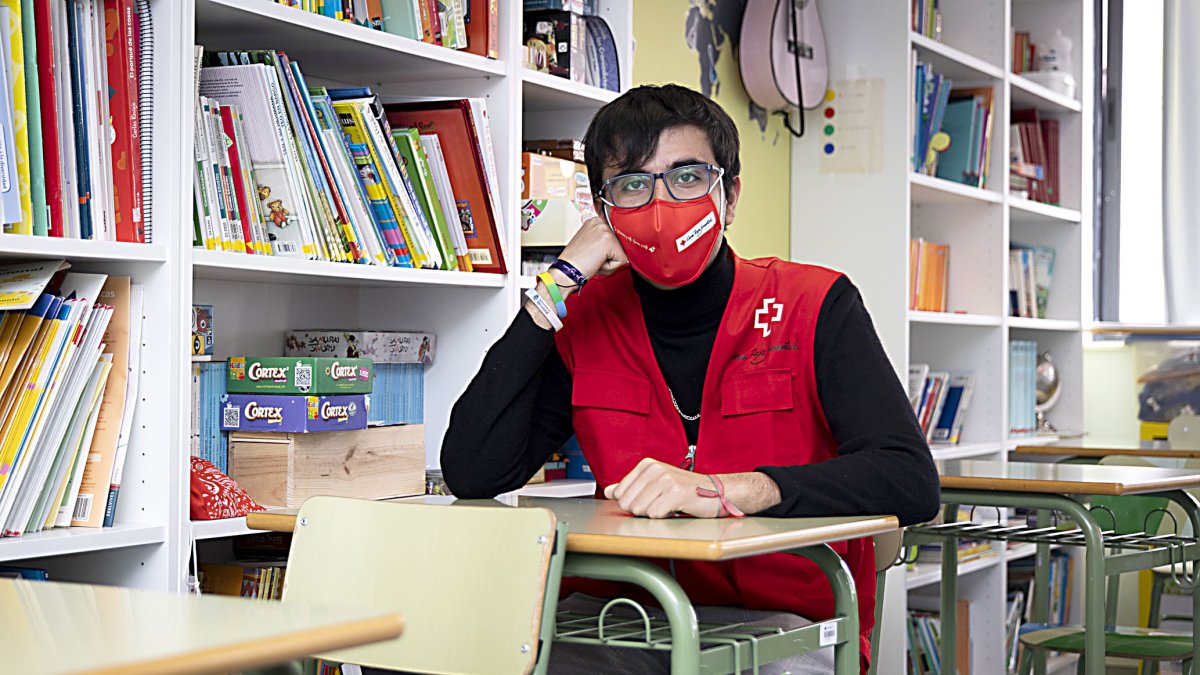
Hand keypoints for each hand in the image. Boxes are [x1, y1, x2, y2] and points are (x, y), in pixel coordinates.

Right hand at [558, 216, 627, 280]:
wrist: (566, 271)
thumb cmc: (575, 261)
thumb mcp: (588, 243)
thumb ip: (601, 240)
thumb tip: (618, 244)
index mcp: (595, 221)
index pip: (615, 237)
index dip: (606, 250)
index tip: (593, 253)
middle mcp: (600, 222)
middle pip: (619, 245)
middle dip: (608, 256)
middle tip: (592, 258)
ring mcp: (605, 230)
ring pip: (621, 253)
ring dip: (609, 262)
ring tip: (594, 260)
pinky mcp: (609, 241)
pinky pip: (622, 261)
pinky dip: (611, 267)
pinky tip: (597, 263)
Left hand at [603, 458, 719, 518]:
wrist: (716, 492)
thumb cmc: (685, 490)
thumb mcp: (655, 483)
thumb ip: (631, 487)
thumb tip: (609, 491)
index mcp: (646, 465)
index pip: (619, 493)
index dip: (632, 503)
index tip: (649, 499)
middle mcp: (654, 469)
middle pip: (627, 503)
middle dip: (642, 510)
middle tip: (659, 504)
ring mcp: (665, 480)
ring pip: (640, 510)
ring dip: (654, 513)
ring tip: (668, 505)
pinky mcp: (676, 493)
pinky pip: (655, 514)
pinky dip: (664, 517)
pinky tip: (675, 509)